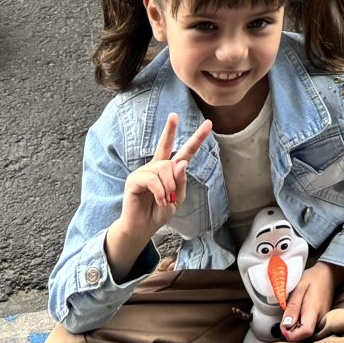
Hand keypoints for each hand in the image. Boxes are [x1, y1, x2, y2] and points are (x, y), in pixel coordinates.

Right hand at [112, 113, 211, 260]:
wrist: (144, 227)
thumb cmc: (160, 212)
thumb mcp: (178, 198)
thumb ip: (181, 181)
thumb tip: (182, 162)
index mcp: (170, 170)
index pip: (185, 152)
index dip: (197, 139)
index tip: (208, 124)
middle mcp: (156, 166)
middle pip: (165, 144)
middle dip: (170, 129)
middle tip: (174, 115)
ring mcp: (144, 171)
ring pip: (164, 167)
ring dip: (169, 186)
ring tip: (166, 199)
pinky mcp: (134, 179)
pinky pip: (152, 179)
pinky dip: (160, 191)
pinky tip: (160, 200)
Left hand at [278, 262, 343, 340]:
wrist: (329, 274)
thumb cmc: (314, 278)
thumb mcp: (299, 288)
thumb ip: (292, 308)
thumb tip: (286, 326)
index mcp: (314, 310)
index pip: (305, 332)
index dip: (291, 334)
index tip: (283, 326)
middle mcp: (321, 319)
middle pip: (304, 337)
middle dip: (291, 332)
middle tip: (287, 317)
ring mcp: (322, 321)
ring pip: (306, 335)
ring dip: (295, 329)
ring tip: (293, 314)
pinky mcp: (321, 321)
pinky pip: (309, 330)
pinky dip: (300, 327)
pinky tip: (298, 316)